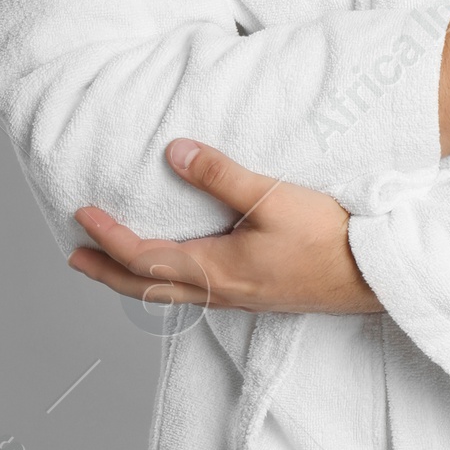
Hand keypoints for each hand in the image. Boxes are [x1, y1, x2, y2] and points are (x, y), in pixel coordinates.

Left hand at [67, 140, 382, 316]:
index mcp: (217, 270)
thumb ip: (221, 176)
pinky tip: (178, 266)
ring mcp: (239, 297)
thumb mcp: (272, 198)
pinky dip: (168, 280)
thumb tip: (173, 152)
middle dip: (107, 272)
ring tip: (115, 262)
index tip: (81, 216)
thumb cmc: (328, 239)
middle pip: (147, 288)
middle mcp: (221, 291)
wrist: (374, 277)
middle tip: (75, 258)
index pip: (144, 258)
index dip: (109, 238)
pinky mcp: (257, 294)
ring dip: (135, 278)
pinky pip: (196, 291)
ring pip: (170, 293)